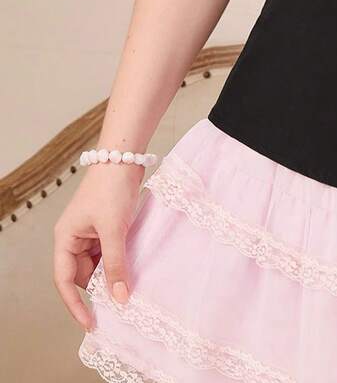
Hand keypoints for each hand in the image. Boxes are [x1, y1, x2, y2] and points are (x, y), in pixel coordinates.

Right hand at [53, 162, 144, 332]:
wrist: (124, 157)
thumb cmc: (112, 189)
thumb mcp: (114, 230)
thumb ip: (116, 265)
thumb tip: (120, 298)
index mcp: (65, 239)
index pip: (64, 280)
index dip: (75, 304)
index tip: (90, 322)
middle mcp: (73, 237)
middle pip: (80, 274)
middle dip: (96, 290)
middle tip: (115, 308)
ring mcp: (89, 232)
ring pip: (95, 265)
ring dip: (108, 276)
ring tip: (125, 291)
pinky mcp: (104, 226)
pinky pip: (107, 253)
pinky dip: (116, 262)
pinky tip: (129, 270)